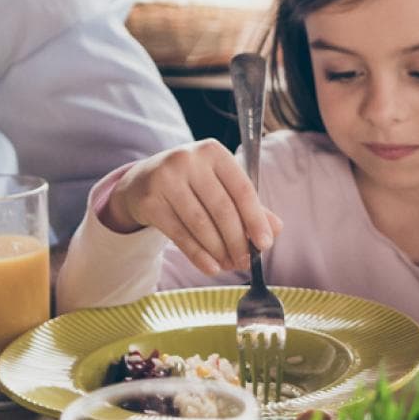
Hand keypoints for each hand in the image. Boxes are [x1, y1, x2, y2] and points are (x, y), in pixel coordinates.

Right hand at [108, 139, 280, 277]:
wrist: (142, 181)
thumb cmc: (191, 182)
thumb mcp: (219, 184)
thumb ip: (247, 204)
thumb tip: (276, 229)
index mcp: (213, 152)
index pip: (241, 189)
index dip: (256, 219)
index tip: (266, 243)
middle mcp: (188, 160)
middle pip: (222, 209)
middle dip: (238, 240)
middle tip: (246, 261)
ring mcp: (165, 179)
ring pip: (200, 224)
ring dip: (219, 250)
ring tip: (230, 265)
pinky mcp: (149, 201)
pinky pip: (180, 235)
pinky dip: (198, 255)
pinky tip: (211, 267)